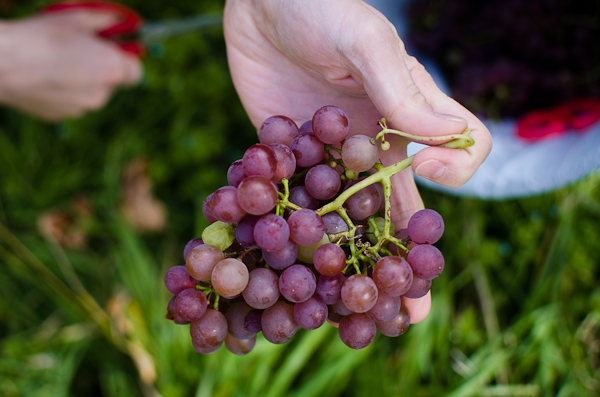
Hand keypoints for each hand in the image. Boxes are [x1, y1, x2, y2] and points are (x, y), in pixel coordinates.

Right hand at [0, 10, 141, 120]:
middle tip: (82, 52)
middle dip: (103, 69)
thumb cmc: (41, 36)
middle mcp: (102, 94)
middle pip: (113, 82)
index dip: (127, 61)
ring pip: (92, 93)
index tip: (116, 51)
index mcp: (113, 70)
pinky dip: (65, 91)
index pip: (136, 72)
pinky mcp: (63, 116)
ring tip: (57, 62)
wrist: (4, 63)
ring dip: (83, 80)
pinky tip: (46, 76)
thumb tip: (119, 22)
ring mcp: (82, 108)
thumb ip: (106, 21)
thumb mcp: (77, 18)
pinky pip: (72, 102)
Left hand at [224, 0, 491, 322]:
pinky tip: (285, 271)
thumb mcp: (365, 39)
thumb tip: (440, 140)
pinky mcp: (286, 159)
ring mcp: (327, 157)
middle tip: (407, 313)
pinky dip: (292, 236)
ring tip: (344, 310)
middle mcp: (371, 145)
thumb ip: (400, 87)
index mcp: (404, 116)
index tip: (425, 171)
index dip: (450, 175)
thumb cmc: (321, 4)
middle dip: (402, 260)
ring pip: (345, 219)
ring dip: (347, 264)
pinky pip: (294, 203)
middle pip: (397, 211)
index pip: (451, 158)